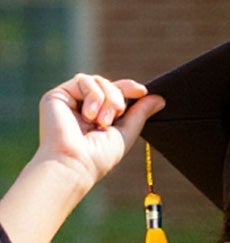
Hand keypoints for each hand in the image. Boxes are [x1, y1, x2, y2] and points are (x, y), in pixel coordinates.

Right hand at [33, 75, 159, 194]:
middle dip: (118, 97)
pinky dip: (93, 95)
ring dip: (107, 98)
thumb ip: (140, 114)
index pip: (115, 93)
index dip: (128, 88)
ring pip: (97, 80)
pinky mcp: (57, 95)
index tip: (142, 91)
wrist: (75, 162)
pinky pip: (83, 80)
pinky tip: (89, 115)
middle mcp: (83, 107)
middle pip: (108, 84)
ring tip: (102, 121)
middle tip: (116, 116)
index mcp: (98, 116)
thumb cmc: (99, 156)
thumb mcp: (126, 133)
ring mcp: (70, 100)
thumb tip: (160, 99)